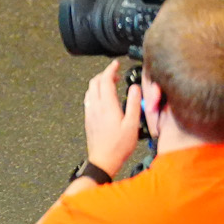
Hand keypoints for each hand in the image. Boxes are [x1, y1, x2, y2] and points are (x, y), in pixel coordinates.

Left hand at [82, 59, 142, 177]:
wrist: (103, 160)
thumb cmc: (119, 145)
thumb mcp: (132, 124)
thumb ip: (134, 103)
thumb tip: (135, 88)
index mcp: (107, 106)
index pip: (105, 80)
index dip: (110, 69)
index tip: (116, 64)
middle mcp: (95, 107)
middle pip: (95, 82)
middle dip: (104, 74)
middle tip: (116, 74)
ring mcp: (90, 113)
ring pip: (90, 90)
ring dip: (99, 83)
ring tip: (111, 84)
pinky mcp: (88, 119)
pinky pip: (89, 100)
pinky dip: (95, 92)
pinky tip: (104, 98)